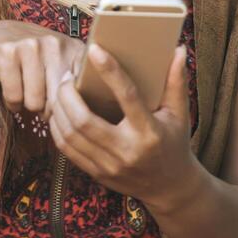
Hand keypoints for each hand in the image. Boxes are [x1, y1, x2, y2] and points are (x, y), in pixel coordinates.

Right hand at [0, 20, 87, 122]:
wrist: (1, 36)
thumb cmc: (37, 61)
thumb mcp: (64, 66)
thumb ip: (77, 86)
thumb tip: (77, 117)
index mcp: (74, 49)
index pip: (81, 92)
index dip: (70, 108)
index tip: (64, 106)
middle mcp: (55, 44)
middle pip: (57, 101)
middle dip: (48, 110)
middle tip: (42, 102)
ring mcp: (31, 45)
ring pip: (34, 102)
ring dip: (28, 106)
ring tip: (27, 93)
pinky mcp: (8, 53)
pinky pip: (14, 97)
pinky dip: (12, 103)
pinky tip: (14, 93)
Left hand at [44, 41, 198, 209]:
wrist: (170, 188)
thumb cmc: (174, 143)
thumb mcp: (180, 114)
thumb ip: (177, 81)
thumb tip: (178, 49)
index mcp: (149, 132)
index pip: (127, 96)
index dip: (109, 71)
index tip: (95, 50)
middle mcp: (127, 151)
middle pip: (83, 120)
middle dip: (68, 94)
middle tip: (67, 75)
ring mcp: (109, 166)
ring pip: (70, 135)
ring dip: (58, 109)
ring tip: (61, 90)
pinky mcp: (97, 174)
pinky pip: (67, 150)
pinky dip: (57, 128)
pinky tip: (59, 112)